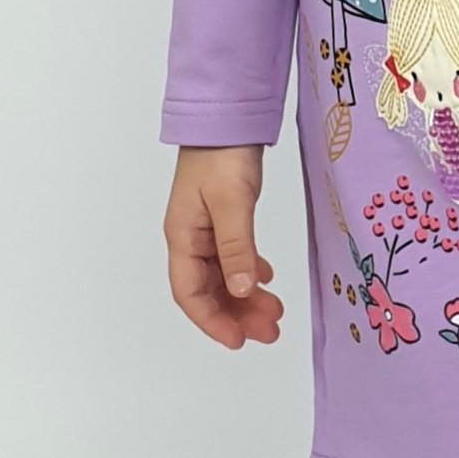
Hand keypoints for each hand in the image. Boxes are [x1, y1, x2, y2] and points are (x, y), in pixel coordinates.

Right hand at [165, 145, 283, 347]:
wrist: (227, 117)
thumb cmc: (223, 155)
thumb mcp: (232, 203)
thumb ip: (237, 248)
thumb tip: (241, 291)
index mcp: (183, 237)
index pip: (190, 293)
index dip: (212, 321)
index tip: (239, 340)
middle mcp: (189, 238)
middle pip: (208, 290)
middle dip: (236, 315)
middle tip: (271, 331)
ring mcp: (205, 229)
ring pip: (222, 276)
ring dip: (245, 297)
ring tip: (275, 311)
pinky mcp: (221, 218)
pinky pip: (231, 257)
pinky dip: (248, 272)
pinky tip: (266, 278)